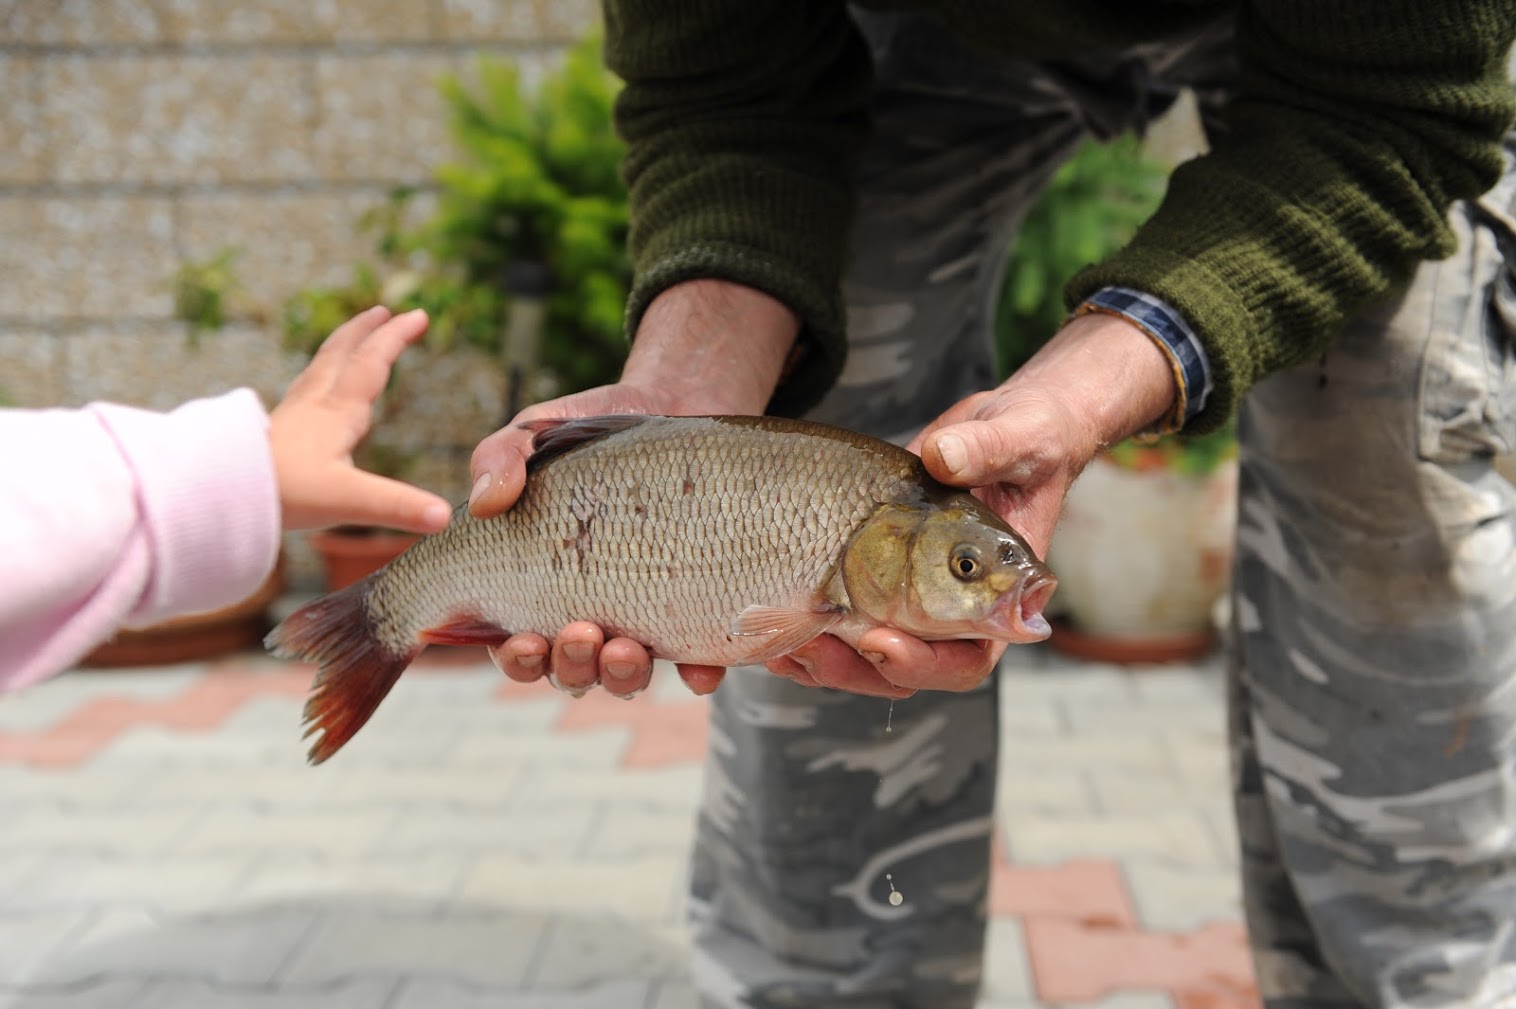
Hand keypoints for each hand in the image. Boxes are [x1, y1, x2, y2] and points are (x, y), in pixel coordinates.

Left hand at [269, 306, 452, 533]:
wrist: (215, 492)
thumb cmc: (281, 494)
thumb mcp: (348, 501)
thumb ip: (397, 506)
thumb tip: (444, 516)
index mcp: (338, 413)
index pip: (372, 363)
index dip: (396, 337)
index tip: (418, 314)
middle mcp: (314, 405)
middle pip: (341, 353)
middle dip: (366, 330)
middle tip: (384, 311)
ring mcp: (291, 416)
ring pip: (319, 368)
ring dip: (341, 347)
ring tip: (352, 338)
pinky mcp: (273, 431)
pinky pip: (301, 391)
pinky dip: (317, 377)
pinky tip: (313, 391)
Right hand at [472, 279, 797, 696]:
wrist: (679, 405)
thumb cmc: (592, 431)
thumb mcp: (536, 433)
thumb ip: (500, 458)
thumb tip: (483, 503)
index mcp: (541, 588)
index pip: (518, 646)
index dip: (517, 658)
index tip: (523, 640)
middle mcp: (591, 613)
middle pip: (571, 671)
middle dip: (571, 666)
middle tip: (581, 634)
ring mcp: (646, 616)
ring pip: (627, 675)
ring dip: (622, 676)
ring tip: (626, 650)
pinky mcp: (699, 608)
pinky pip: (700, 660)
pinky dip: (698, 675)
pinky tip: (700, 671)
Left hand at [769, 311, 1179, 695]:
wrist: (1003, 431)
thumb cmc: (1028, 438)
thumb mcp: (1018, 436)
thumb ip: (985, 449)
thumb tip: (944, 455)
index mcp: (996, 594)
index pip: (967, 659)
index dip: (925, 661)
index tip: (881, 637)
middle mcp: (954, 608)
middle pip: (907, 671)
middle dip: (858, 668)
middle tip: (814, 646)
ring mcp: (912, 598)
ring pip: (868, 661)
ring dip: (826, 662)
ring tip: (783, 648)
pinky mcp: (877, 580)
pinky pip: (843, 627)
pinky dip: (808, 634)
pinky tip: (767, 629)